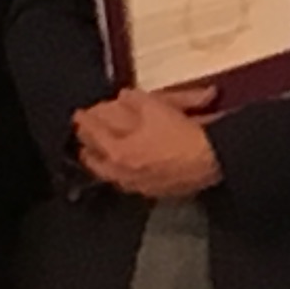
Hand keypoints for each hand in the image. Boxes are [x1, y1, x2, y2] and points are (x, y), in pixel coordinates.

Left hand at [69, 83, 220, 199]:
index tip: (77, 114)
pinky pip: (126, 181)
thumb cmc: (182, 133)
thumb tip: (123, 97)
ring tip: (93, 154)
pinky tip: (120, 169)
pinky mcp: (154, 191)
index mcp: (118, 150)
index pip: (94, 133)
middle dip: (87, 146)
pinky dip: (118, 172)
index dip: (86, 120)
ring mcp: (137, 185)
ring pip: (109, 173)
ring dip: (99, 161)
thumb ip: (135, 101)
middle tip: (81, 137)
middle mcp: (123, 172)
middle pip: (96, 159)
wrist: (212, 160)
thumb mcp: (157, 107)